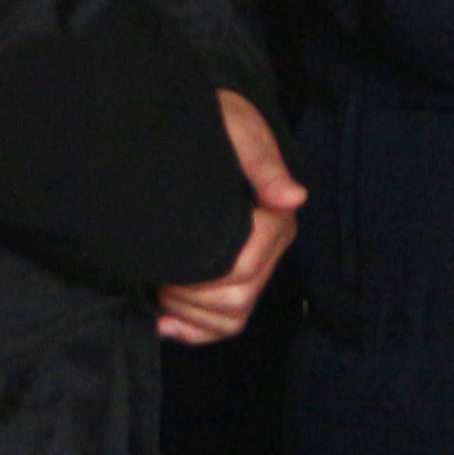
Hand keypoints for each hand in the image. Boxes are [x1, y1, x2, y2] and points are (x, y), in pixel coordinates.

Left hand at [158, 90, 307, 346]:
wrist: (198, 126)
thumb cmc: (217, 123)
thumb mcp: (236, 128)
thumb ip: (261, 160)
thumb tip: (292, 197)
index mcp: (275, 216)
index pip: (244, 268)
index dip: (206, 273)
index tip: (173, 253)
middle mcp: (269, 248)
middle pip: (237, 299)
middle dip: (192, 296)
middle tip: (161, 272)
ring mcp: (252, 268)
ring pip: (230, 317)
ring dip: (189, 313)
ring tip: (162, 286)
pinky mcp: (232, 281)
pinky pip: (222, 325)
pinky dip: (193, 331)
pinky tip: (165, 320)